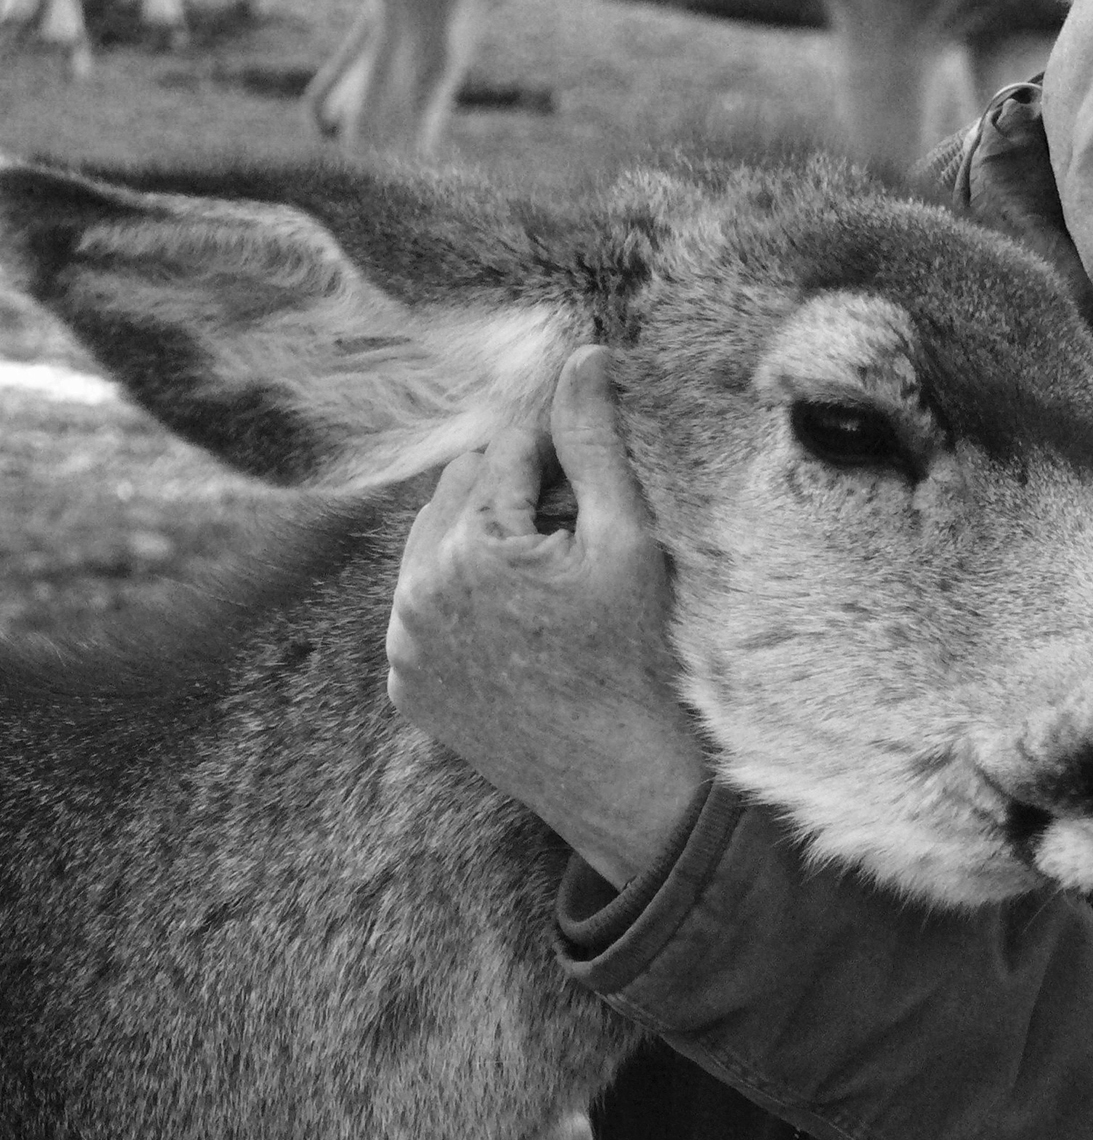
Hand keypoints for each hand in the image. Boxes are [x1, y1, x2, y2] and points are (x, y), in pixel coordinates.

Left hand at [386, 345, 709, 889]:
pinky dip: (467, 595)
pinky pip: (428, 609)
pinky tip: (524, 614)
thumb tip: (583, 358)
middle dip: (516, 487)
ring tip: (554, 564)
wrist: (627, 780)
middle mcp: (414, 596)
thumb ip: (595, 442)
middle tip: (579, 516)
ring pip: (437, 546)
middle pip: (461, 491)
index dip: (555, 443)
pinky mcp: (410, 687)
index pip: (505, 450)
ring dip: (486, 535)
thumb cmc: (641, 657)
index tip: (589, 449)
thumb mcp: (628, 538)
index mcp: (466, 549)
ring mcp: (405, 648)